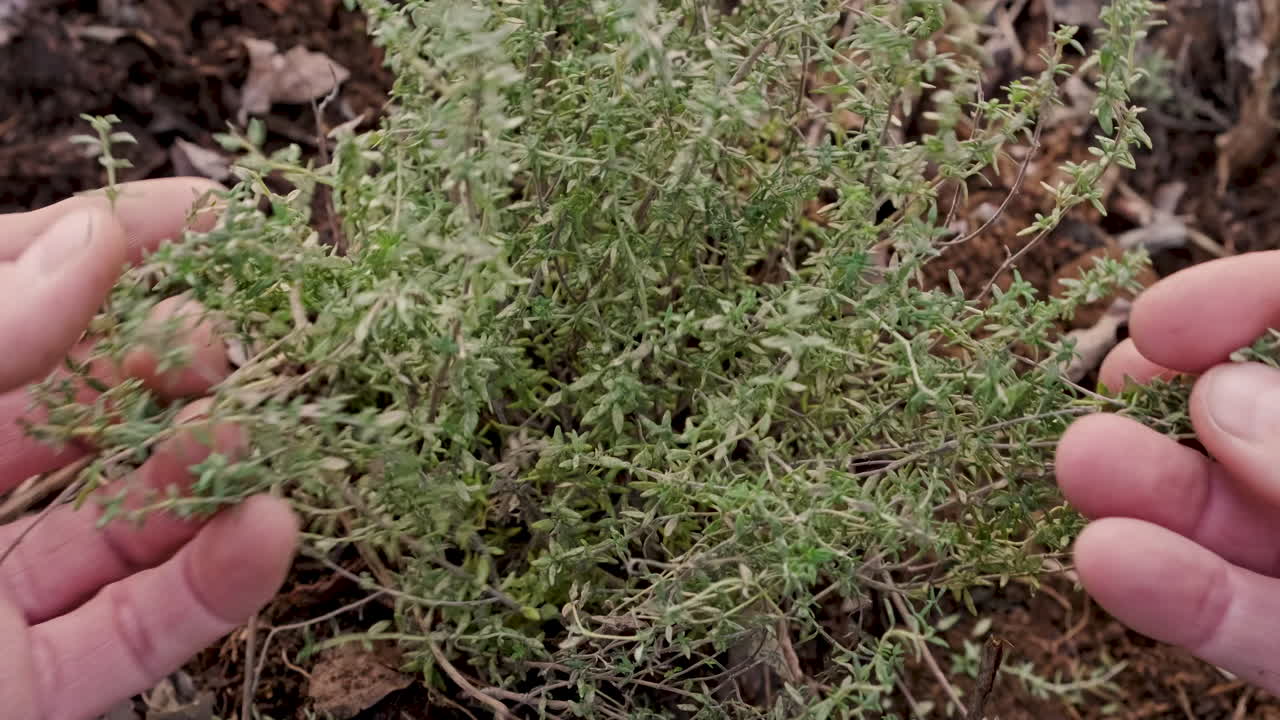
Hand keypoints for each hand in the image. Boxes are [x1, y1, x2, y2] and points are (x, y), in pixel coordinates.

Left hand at [0, 179, 297, 719]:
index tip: (199, 214)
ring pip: (117, 527)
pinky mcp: (25, 694)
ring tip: (263, 433)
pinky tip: (269, 531)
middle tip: (230, 337)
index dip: (93, 247)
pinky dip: (211, 589)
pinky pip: (132, 638)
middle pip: (74, 411)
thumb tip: (91, 245)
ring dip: (204, 478)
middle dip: (163, 363)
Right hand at [1057, 252, 1279, 691]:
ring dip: (1148, 496)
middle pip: (1256, 424)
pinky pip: (1246, 625)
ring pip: (1236, 525)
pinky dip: (1175, 598)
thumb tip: (1221, 396)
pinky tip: (1105, 559)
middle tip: (1097, 404)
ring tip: (1078, 467)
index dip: (1246, 304)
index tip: (1158, 327)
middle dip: (1171, 406)